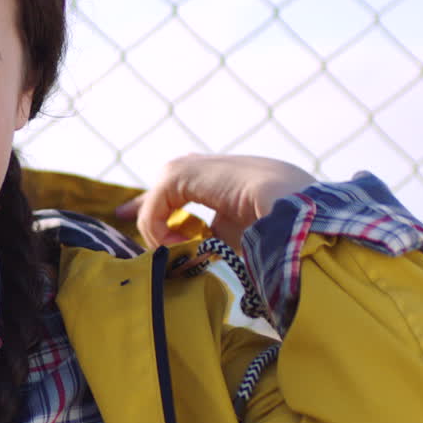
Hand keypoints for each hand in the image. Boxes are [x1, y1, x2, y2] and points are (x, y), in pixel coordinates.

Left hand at [115, 154, 314, 253]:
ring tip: (178, 253)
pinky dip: (158, 232)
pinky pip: (154, 207)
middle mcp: (213, 168)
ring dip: (161, 231)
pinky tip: (177, 248)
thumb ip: (220, 239)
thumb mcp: (246, 237)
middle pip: (166, 185)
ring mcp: (196, 166)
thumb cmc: (283, 230)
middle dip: (147, 206)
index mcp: (233, 181)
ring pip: (159, 199)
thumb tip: (197, 256)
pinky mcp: (181, 173)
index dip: (165, 206)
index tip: (144, 221)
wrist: (296, 212)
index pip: (189, 189)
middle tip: (126, 217)